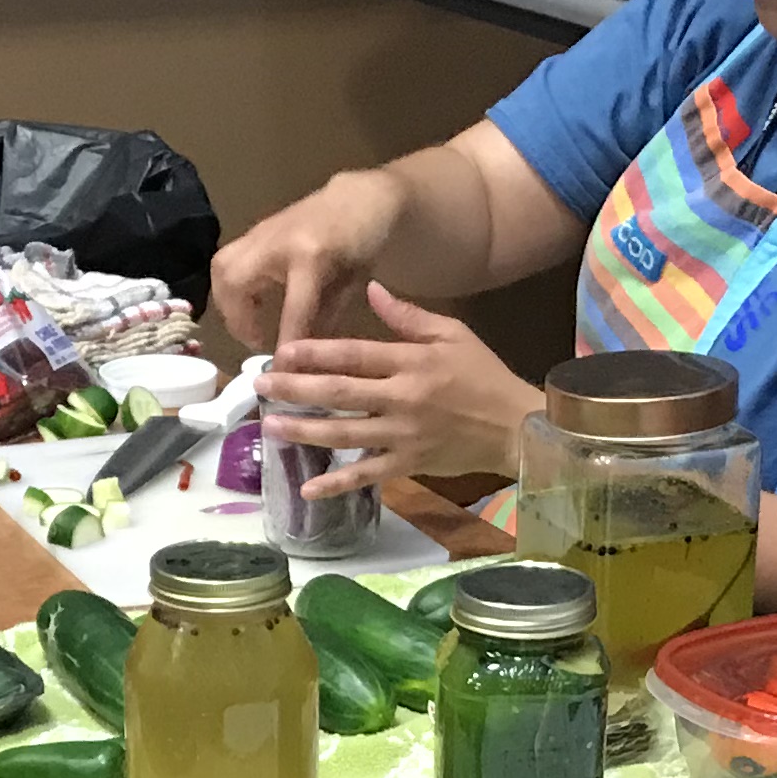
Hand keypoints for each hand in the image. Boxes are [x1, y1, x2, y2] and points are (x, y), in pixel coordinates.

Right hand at [211, 170, 406, 350]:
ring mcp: (262, 232)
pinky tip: (249, 304)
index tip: (282, 374)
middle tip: (255, 340)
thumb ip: (324, 320)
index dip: (285, 345)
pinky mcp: (254, 231)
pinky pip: (228, 260)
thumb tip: (302, 358)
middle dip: (238, 319)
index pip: (292, 311)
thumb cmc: (362, 244)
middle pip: (236, 282)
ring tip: (247, 323)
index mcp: (311, 257)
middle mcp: (278, 242)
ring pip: (222, 268)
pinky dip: (231, 286)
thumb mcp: (352, 287)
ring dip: (228, 302)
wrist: (358, 198)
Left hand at [260, 288, 540, 499]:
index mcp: (411, 362)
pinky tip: (309, 487)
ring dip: (304, 430)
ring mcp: (403, 435)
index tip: (283, 351)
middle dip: (296, 388)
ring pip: (345, 433)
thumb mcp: (453, 335)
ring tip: (271, 425)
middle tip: (260, 384)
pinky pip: (367, 475)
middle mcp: (402, 398)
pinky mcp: (408, 464)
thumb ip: (409, 317)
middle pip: (339, 392)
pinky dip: (338, 484)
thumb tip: (372, 290)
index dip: (316, 351)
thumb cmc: (484, 376)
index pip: (354, 354)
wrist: (516, 427)